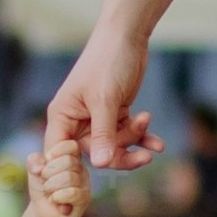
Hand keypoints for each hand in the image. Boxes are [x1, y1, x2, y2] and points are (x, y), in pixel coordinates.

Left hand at [23, 134, 90, 216]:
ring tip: (49, 192)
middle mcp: (81, 168)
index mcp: (71, 157)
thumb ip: (34, 160)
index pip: (71, 145)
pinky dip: (56, 197)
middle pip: (68, 161)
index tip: (46, 162)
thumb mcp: (34, 170)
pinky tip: (54, 200)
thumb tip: (40, 166)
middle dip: (49, 173)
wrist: (42, 210)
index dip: (55, 152)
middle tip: (45, 181)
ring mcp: (84, 184)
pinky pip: (71, 193)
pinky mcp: (84, 199)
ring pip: (68, 178)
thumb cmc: (41, 187)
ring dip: (50, 187)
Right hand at [45, 25, 158, 173]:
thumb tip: (99, 164)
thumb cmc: (107, 62)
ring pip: (114, 147)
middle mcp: (76, 121)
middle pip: (95, 154)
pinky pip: (127, 136)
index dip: (70, 169)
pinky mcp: (115, 115)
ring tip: (149, 130)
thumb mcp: (105, 100)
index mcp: (62, 116)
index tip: (91, 180)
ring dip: (134, 142)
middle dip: (121, 153)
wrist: (128, 37)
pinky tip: (157, 142)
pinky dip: (142, 138)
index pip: (59, 153)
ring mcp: (97, 119)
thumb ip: (103, 133)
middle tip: (145, 156)